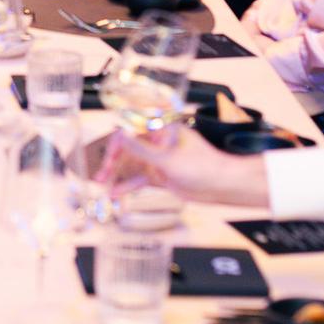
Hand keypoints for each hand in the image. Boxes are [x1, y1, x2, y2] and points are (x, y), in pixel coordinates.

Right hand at [93, 126, 272, 206]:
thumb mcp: (167, 159)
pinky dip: (129, 185)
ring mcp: (159, 160)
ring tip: (103, 185)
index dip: (116, 145)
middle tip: (101, 175)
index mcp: (161, 131)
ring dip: (119, 175)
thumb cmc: (204, 166)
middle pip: (128, 150)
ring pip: (132, 166)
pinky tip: (117, 192)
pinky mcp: (161, 176)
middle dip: (113, 162)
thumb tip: (120, 133)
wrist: (223, 185)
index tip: (106, 158)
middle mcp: (158, 143)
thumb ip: (141, 149)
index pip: (131, 133)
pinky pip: (140, 179)